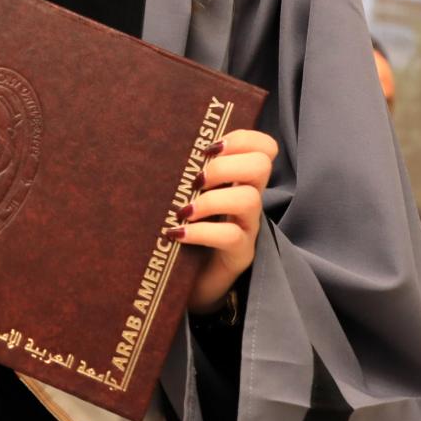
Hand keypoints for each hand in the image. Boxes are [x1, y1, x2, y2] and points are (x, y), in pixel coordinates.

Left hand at [175, 128, 277, 314]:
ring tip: (184, 211)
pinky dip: (201, 231)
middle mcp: (250, 199)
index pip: (263, 147)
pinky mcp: (240, 255)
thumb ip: (185, 173)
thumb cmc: (186, 229)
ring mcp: (248, 227)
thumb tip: (157, 147)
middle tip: (196, 180)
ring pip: (248, 199)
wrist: (188, 281)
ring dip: (212, 200)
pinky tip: (177, 233)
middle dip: (225, 166)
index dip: (241, 139)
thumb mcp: (188, 195)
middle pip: (261, 165)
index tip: (209, 149)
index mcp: (240, 179)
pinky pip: (230, 236)